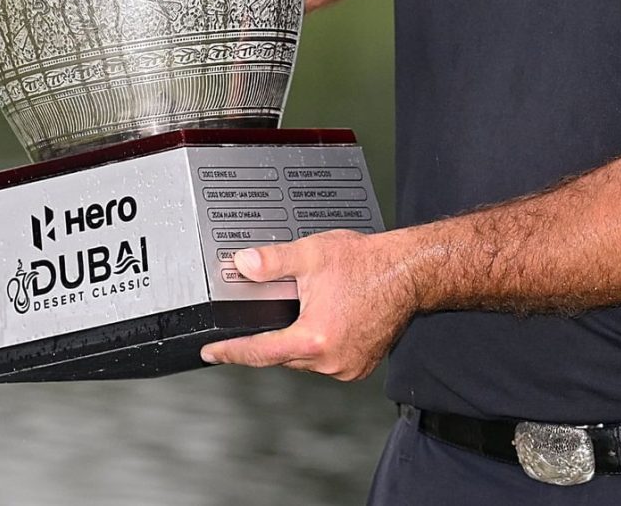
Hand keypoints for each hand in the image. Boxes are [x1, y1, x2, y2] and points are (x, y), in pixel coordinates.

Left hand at [199, 230, 416, 379]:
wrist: (409, 271)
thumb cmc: (368, 264)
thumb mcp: (312, 254)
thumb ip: (272, 261)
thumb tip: (243, 264)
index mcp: (314, 338)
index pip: (259, 352)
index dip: (231, 352)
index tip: (211, 353)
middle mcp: (330, 360)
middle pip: (283, 356)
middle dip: (272, 336)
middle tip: (280, 308)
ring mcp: (347, 366)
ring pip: (305, 359)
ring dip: (299, 341)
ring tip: (308, 310)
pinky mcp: (360, 366)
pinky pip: (327, 361)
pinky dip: (320, 346)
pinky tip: (327, 322)